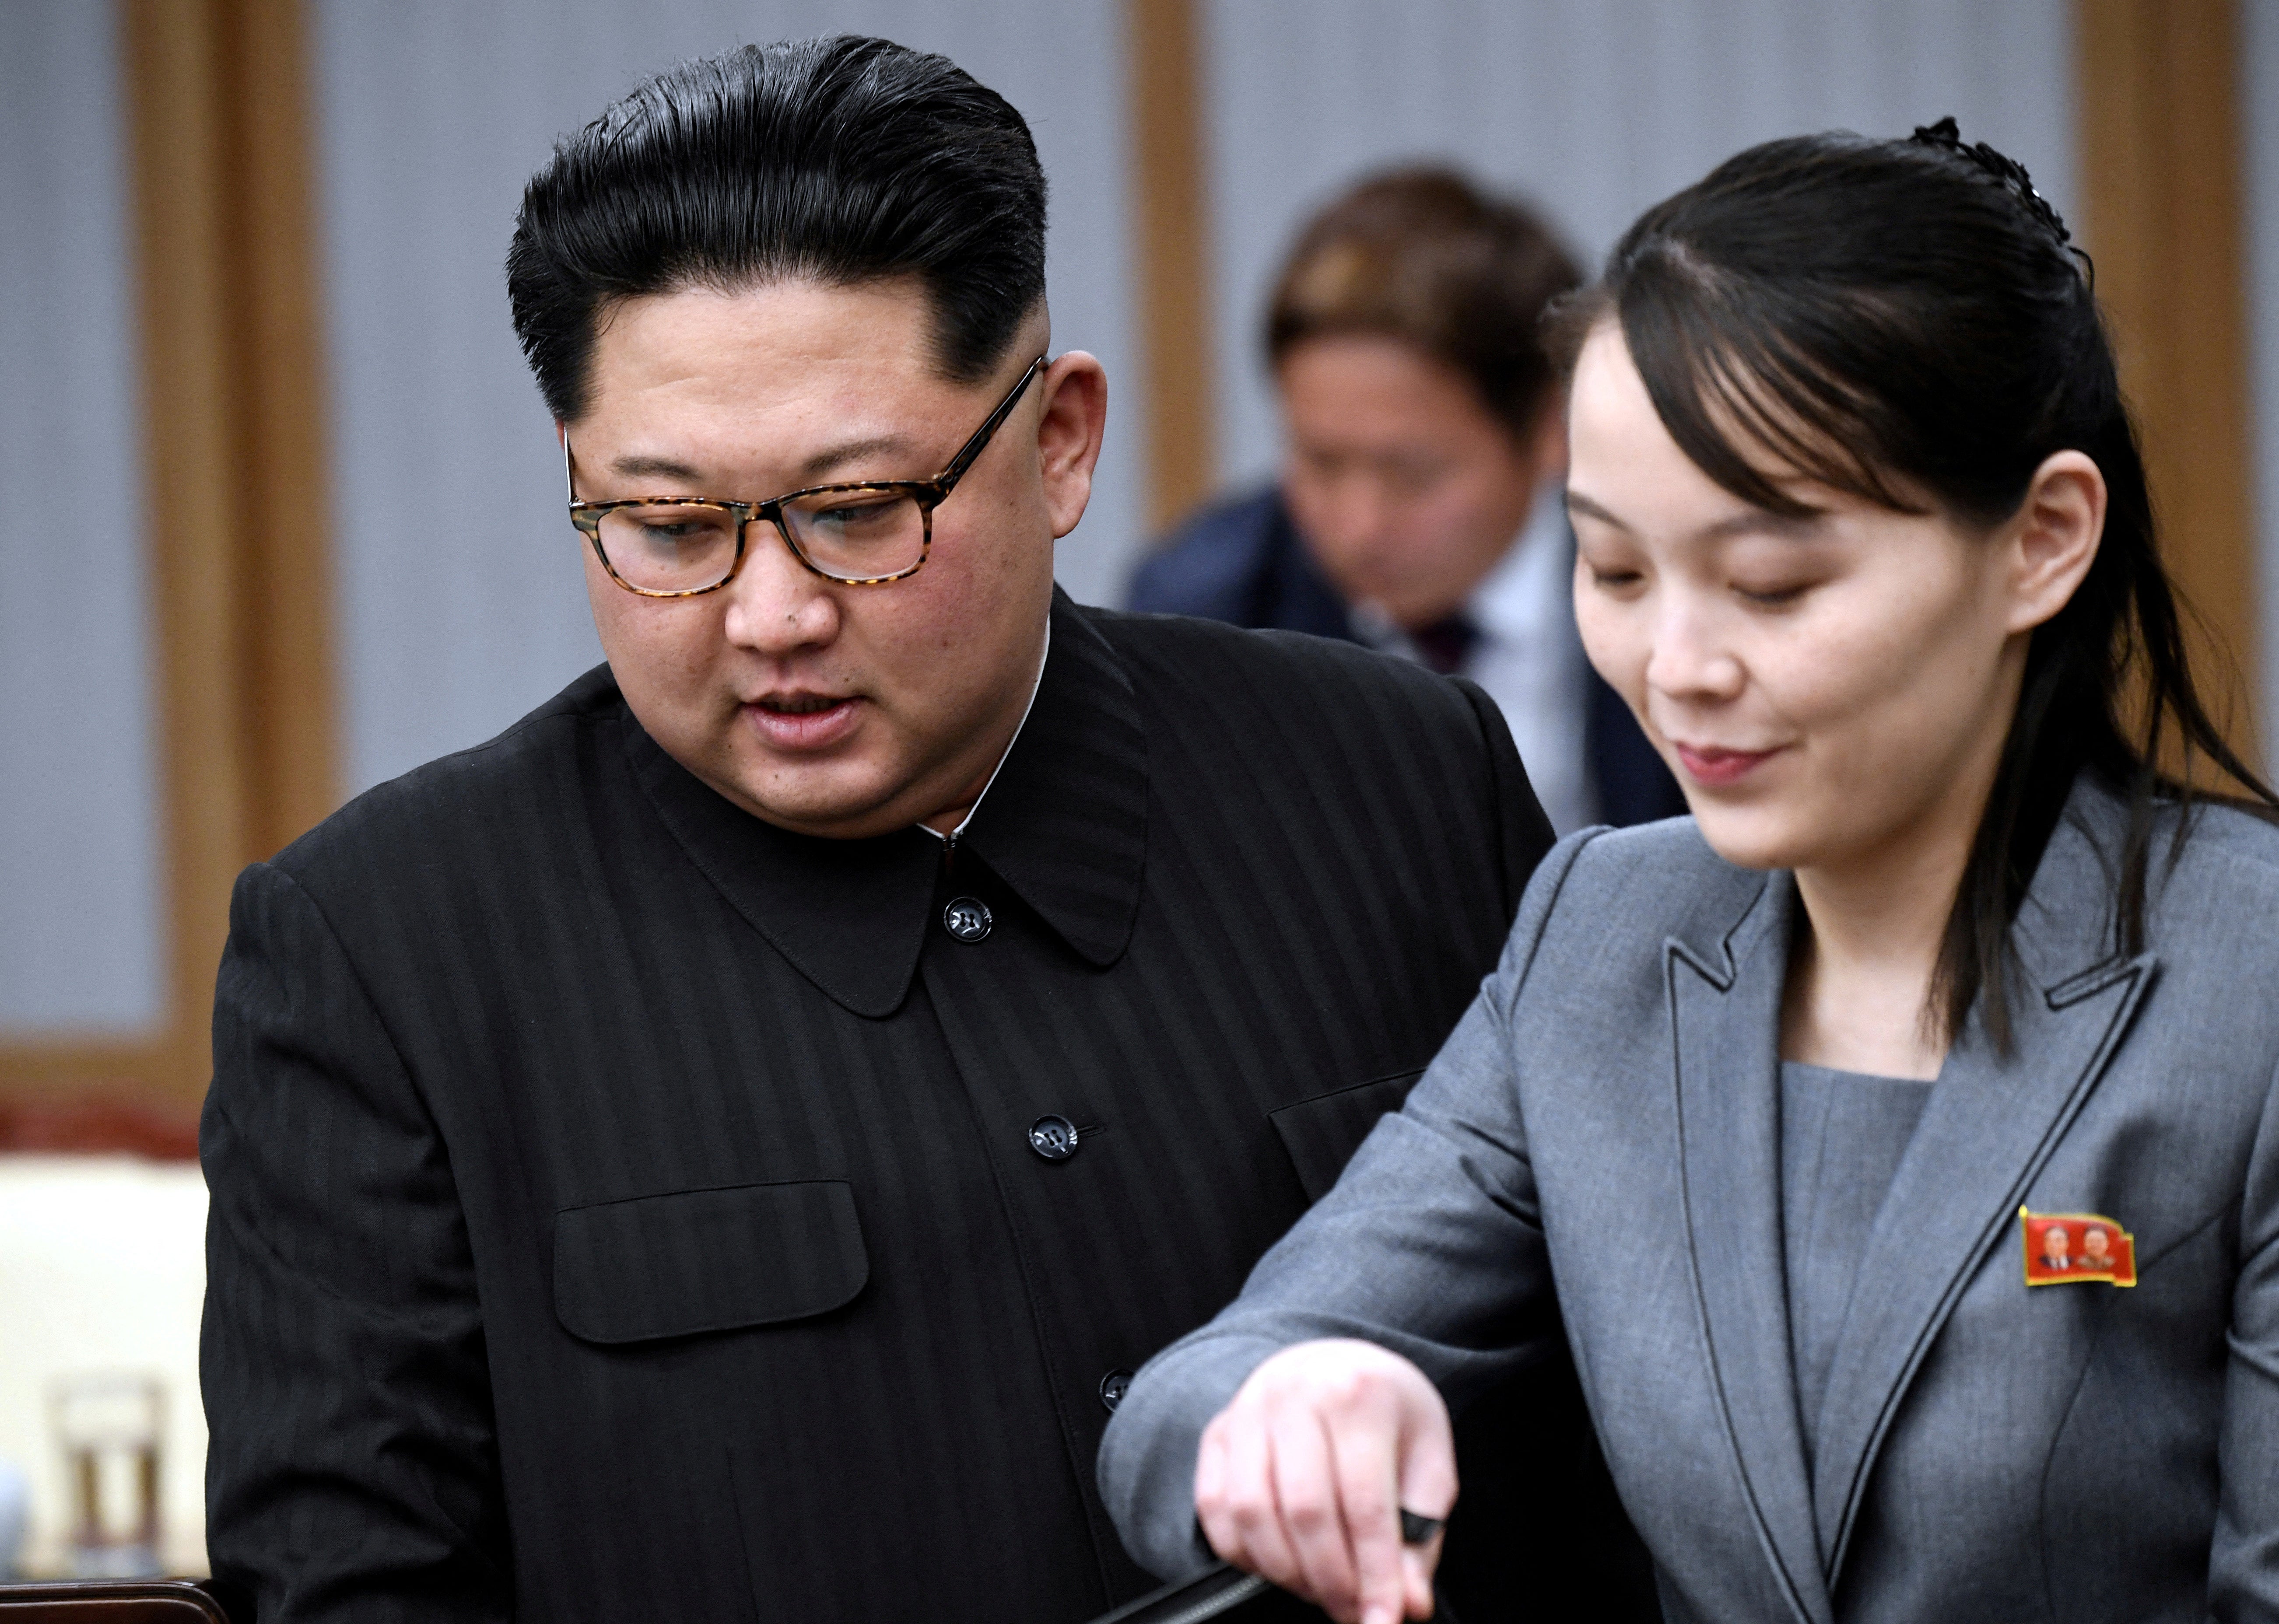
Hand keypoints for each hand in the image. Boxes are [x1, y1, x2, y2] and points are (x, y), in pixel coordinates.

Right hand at [1192, 1339, 1454, 1623]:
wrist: (1336, 1363)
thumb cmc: (1386, 1414)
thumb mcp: (1427, 1464)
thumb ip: (1421, 1536)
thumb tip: (1409, 1603)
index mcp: (1358, 1394)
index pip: (1365, 1503)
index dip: (1376, 1574)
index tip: (1385, 1620)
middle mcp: (1294, 1394)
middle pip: (1305, 1512)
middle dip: (1331, 1581)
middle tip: (1353, 1612)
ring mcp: (1247, 1410)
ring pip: (1252, 1513)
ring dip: (1286, 1572)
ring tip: (1320, 1588)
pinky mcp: (1216, 1432)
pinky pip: (1213, 1507)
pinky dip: (1242, 1552)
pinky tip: (1277, 1564)